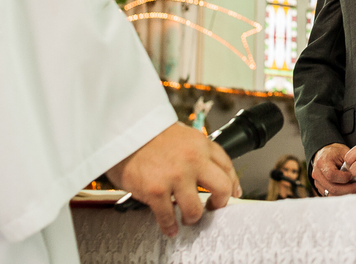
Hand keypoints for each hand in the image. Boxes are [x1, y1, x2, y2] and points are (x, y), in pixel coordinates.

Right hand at [105, 122, 239, 237]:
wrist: (122, 129)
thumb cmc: (147, 132)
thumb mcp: (181, 135)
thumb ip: (195, 151)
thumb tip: (204, 171)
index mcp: (200, 144)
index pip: (227, 166)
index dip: (233, 183)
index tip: (232, 192)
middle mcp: (193, 160)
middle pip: (222, 188)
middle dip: (220, 203)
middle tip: (213, 207)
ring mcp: (176, 176)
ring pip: (196, 209)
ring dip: (192, 217)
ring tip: (187, 218)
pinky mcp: (156, 190)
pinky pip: (168, 216)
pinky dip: (169, 226)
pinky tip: (169, 227)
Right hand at [311, 143, 355, 196]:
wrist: (325, 154)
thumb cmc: (335, 152)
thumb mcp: (343, 152)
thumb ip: (350, 164)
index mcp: (322, 162)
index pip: (332, 175)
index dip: (344, 177)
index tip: (353, 174)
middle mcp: (317, 174)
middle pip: (332, 188)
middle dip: (349, 189)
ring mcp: (318, 183)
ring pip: (332, 195)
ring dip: (347, 194)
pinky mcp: (320, 189)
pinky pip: (331, 196)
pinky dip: (342, 196)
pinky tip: (351, 191)